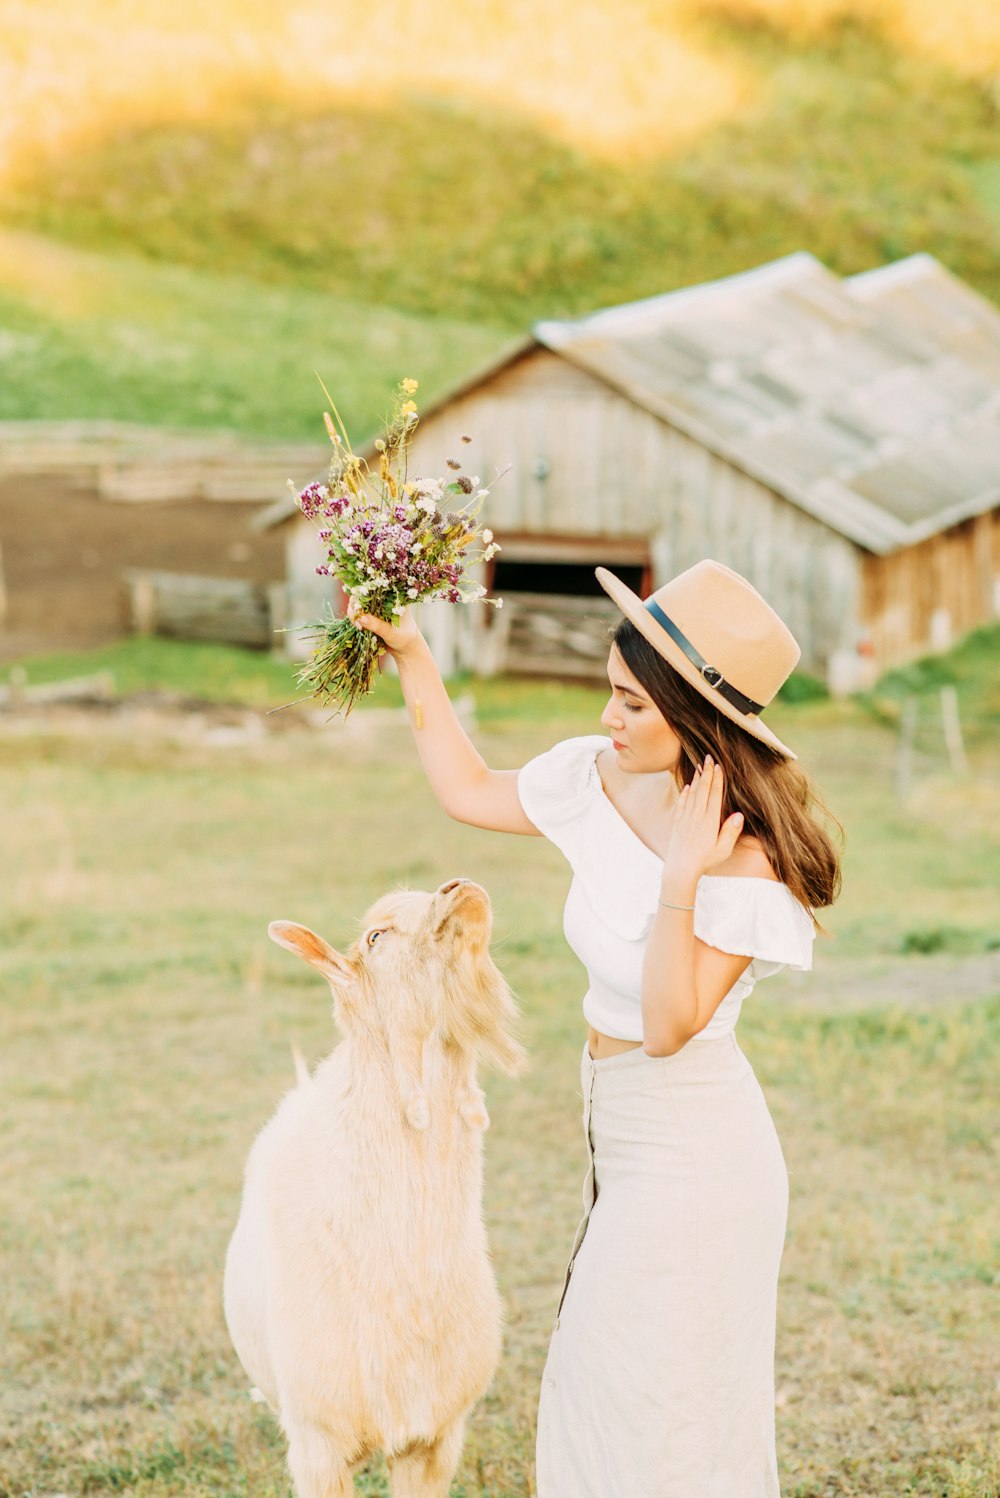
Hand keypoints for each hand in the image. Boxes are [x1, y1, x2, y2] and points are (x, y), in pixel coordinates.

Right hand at [348, 596, 419, 658]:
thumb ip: (377, 625)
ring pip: (358, 606)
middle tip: (358, 623)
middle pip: (362, 596)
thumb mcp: (391, 632)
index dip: (361, 597)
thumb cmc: (405, 638)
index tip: (359, 612)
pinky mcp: (371, 617)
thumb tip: (361, 618)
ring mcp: (376, 609)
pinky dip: (356, 621)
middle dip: (355, 608)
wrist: (406, 649)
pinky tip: (360, 629)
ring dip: (355, 615)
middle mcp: (383, 600)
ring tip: (360, 628)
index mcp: (392, 598)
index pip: (373, 590)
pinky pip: (359, 615)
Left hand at [661, 756, 743, 888]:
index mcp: (710, 821)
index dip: (717, 779)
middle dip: (706, 772)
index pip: (714, 795)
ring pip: (691, 793)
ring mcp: (685, 818)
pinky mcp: (677, 822)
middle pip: (702, 789)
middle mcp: (697, 816)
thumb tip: (738, 814)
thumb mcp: (723, 849)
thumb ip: (731, 831)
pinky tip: (687, 787)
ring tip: (699, 767)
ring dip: (696, 779)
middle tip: (708, 758)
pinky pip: (681, 803)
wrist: (680, 869)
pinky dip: (685, 793)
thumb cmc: (705, 861)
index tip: (718, 766)